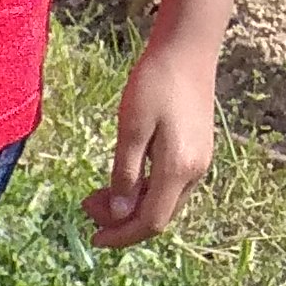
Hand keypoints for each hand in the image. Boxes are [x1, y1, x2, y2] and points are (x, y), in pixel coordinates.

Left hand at [83, 36, 218, 247]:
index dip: (121, 236)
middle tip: (86, 204)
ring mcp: (199, 162)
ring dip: (131, 207)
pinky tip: (122, 179)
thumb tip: (119, 214)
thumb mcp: (131, 128)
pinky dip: (144, 191)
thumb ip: (125, 174)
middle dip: (121, 222)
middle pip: (158, 217)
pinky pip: (169, 186)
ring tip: (97, 193)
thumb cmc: (156, 82)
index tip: (92, 237)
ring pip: (163, 203)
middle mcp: (195, 171)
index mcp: (179, 168)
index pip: (151, 222)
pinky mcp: (196, 151)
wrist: (187, 48)